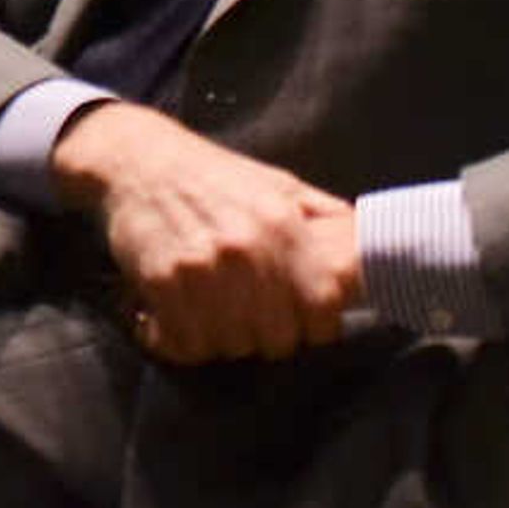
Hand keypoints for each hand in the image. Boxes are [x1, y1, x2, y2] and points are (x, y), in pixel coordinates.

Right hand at [51, 101, 358, 364]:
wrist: (133, 159)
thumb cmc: (213, 175)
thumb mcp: (278, 184)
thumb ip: (324, 219)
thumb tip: (375, 248)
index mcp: (283, 224)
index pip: (325, 307)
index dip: (317, 324)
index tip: (302, 320)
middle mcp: (247, 250)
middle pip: (278, 340)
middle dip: (267, 335)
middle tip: (248, 313)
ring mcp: (201, 269)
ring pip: (232, 348)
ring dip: (223, 338)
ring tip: (210, 309)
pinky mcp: (161, 284)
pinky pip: (185, 346)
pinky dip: (180, 340)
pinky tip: (177, 314)